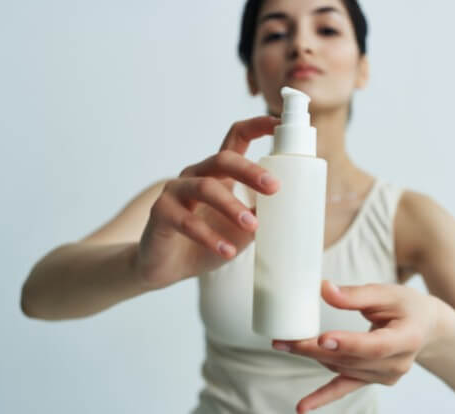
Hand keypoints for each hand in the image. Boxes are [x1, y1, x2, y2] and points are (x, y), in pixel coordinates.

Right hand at [135, 115, 280, 289]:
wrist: (167, 266)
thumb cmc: (208, 240)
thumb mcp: (242, 228)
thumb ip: (261, 214)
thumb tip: (293, 211)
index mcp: (219, 172)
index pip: (237, 137)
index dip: (257, 126)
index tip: (279, 123)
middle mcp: (197, 174)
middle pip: (223, 159)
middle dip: (250, 171)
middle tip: (274, 187)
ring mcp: (176, 191)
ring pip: (205, 188)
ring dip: (231, 207)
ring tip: (253, 226)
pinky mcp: (161, 213)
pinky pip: (187, 221)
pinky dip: (209, 237)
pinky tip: (227, 251)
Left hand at [272, 279, 441, 412]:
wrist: (425, 327)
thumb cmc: (407, 306)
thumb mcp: (387, 293)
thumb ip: (355, 294)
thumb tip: (324, 289)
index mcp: (406, 338)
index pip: (374, 345)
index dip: (348, 343)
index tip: (322, 338)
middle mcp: (397, 364)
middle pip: (351, 359)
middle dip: (316, 350)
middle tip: (287, 340)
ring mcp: (384, 376)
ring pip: (342, 368)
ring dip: (312, 358)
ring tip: (285, 344)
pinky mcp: (371, 379)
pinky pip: (344, 388)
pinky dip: (322, 397)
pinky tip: (302, 407)